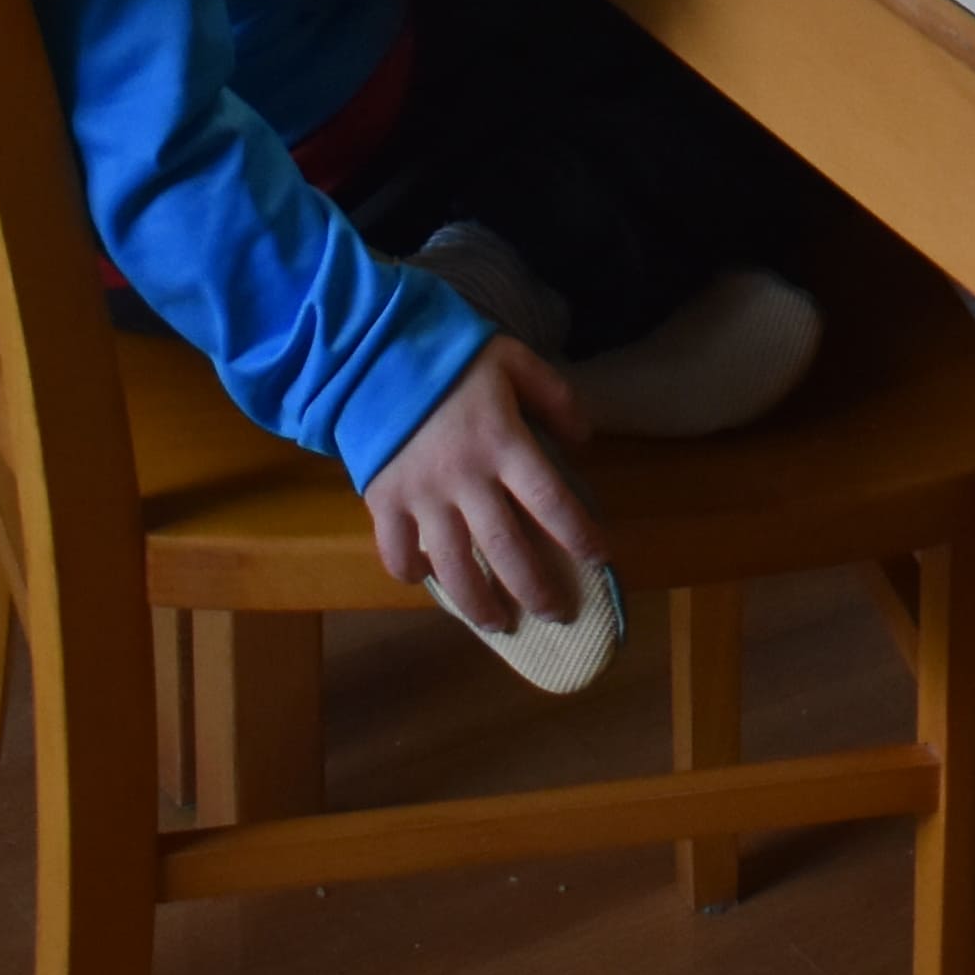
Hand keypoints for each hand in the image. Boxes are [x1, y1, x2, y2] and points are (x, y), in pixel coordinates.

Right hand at [360, 338, 598, 636]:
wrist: (373, 350)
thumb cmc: (451, 356)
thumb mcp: (514, 359)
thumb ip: (555, 396)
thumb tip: (584, 440)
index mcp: (503, 442)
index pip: (552, 501)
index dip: (580, 535)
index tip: (601, 559)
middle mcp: (465, 478)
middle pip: (507, 549)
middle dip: (536, 589)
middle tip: (557, 614)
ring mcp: (421, 495)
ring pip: (454, 565)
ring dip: (480, 602)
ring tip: (501, 623)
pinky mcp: (382, 501)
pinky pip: (397, 552)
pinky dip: (413, 573)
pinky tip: (430, 583)